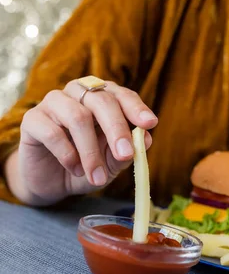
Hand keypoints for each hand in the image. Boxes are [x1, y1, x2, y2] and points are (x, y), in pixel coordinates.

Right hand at [6, 80, 157, 205]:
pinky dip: (68, 154)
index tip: (150, 124)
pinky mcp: (32, 119)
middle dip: (117, 129)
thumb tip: (147, 139)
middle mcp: (79, 92)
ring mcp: (54, 102)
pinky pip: (52, 132)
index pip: (122, 95)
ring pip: (78, 117)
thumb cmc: (87, 165)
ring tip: (97, 177)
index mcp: (102, 96)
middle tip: (126, 155)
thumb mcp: (112, 162)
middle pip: (101, 101)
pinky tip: (74, 169)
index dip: (136, 108)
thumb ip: (128, 150)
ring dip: (91, 151)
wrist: (51, 182)